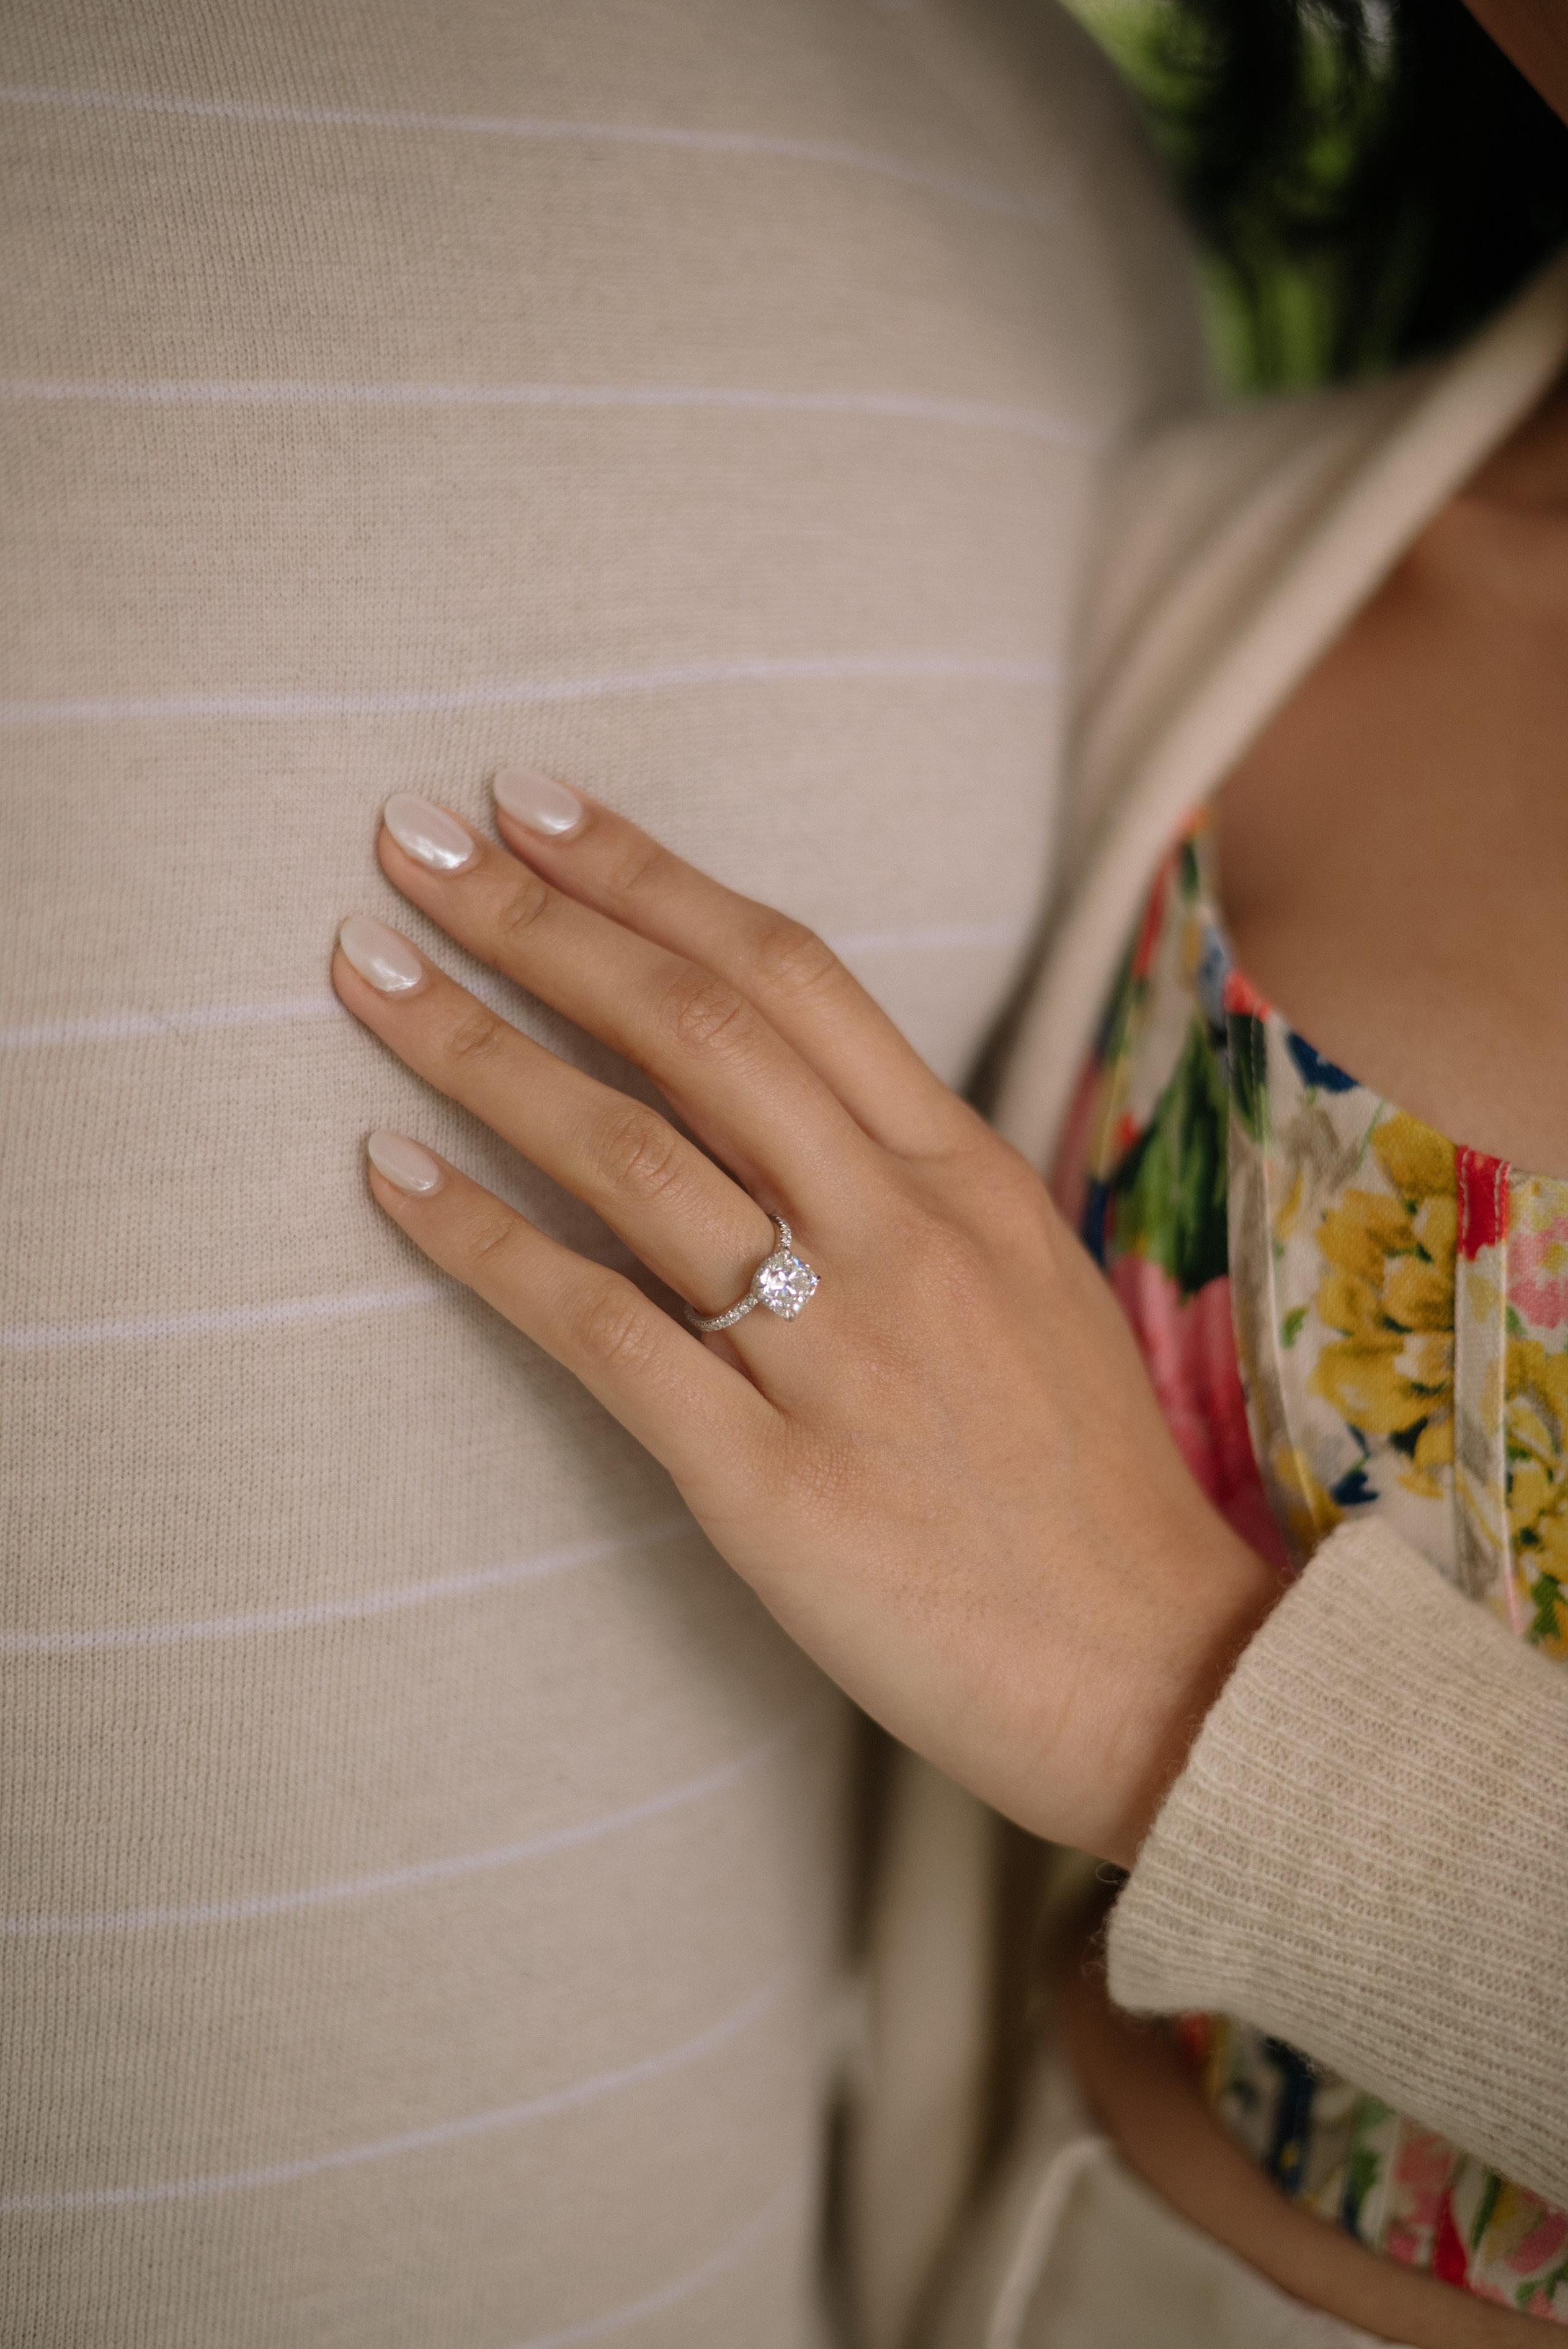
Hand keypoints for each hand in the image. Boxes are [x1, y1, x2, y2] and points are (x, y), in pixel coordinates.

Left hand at [332, 773, 1278, 1867]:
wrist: (1153, 1673)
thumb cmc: (1075, 1479)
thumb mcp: (1020, 1278)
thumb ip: (902, 1174)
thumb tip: (767, 1089)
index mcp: (962, 1173)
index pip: (788, 972)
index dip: (651, 875)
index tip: (536, 804)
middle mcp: (899, 1234)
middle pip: (696, 1028)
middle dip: (543, 920)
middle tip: (413, 842)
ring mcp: (837, 1355)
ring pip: (631, 1156)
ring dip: (482, 1049)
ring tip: (367, 970)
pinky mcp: (771, 1484)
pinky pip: (603, 1331)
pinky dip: (486, 1243)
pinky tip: (391, 1176)